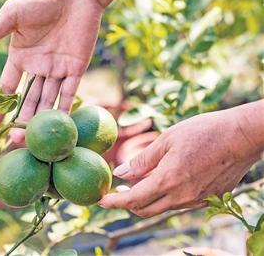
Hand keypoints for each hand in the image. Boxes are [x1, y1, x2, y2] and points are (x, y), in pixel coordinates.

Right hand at [0, 0, 104, 141]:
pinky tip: (59, 125)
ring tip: (34, 139)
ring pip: (47, 100)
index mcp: (20, 56)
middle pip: (28, 99)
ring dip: (41, 119)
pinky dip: (65, 108)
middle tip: (16, 139)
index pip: (8, 86)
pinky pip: (69, 92)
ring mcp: (57, 69)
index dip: (1, 104)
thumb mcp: (13, 15)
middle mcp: (38, 67)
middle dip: (22, 119)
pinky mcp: (76, 69)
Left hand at [99, 101, 263, 217]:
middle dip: (128, 204)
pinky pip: (179, 204)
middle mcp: (181, 196)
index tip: (101, 201)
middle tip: (119, 192)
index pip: (133, 199)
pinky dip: (165, 198)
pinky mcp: (209, 199)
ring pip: (162, 208)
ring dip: (147, 200)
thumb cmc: (203, 132)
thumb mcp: (167, 140)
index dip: (114, 202)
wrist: (242, 136)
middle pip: (145, 210)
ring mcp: (196, 200)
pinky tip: (165, 182)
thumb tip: (121, 173)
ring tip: (140, 183)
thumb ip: (142, 160)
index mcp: (168, 180)